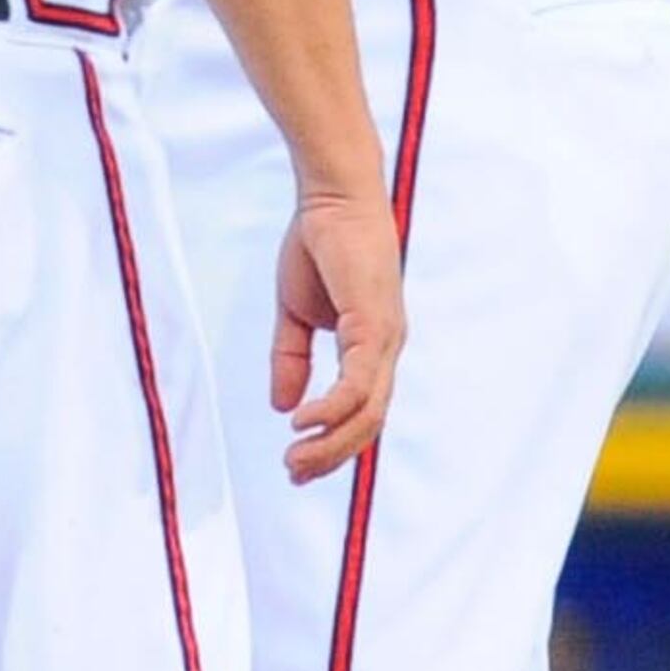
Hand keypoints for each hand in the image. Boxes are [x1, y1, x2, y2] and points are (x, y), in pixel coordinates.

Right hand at [268, 189, 407, 482]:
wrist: (331, 196)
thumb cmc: (318, 244)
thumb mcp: (295, 312)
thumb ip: (292, 357)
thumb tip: (284, 406)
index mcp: (371, 345)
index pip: (361, 409)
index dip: (332, 441)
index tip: (297, 464)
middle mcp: (386, 348)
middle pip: (368, 422)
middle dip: (332, 455)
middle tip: (295, 474)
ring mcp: (385, 338)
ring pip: (367, 412)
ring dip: (331, 443)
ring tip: (296, 461)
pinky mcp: (374, 325)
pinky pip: (358, 382)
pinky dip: (332, 408)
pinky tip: (304, 422)